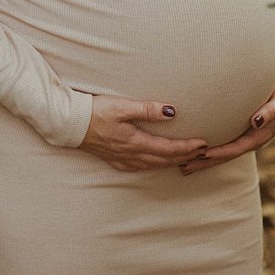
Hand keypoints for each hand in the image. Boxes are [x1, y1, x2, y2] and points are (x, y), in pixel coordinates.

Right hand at [80, 95, 209, 172]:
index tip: (204, 144)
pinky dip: (155, 166)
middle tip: (203, 152)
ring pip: (154, 165)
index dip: (188, 147)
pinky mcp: (114, 160)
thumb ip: (147, 109)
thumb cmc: (95, 111)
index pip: (168, 148)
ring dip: (172, 162)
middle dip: (185, 156)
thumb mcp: (122, 106)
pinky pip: (141, 167)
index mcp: (135, 142)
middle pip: (164, 160)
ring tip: (187, 158)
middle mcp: (131, 155)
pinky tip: (157, 163)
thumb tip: (172, 112)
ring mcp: (122, 160)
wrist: (70, 124)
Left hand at [180, 80, 274, 174]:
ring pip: (222, 153)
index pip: (236, 148)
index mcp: (259, 137)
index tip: (201, 154)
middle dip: (205, 162)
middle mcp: (250, 141)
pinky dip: (208, 151)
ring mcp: (245, 139)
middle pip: (225, 156)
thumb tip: (256, 121)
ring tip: (183, 165)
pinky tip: (193, 151)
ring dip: (203, 160)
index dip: (219, 153)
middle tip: (183, 166)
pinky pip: (222, 145)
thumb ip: (270, 111)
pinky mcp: (240, 134)